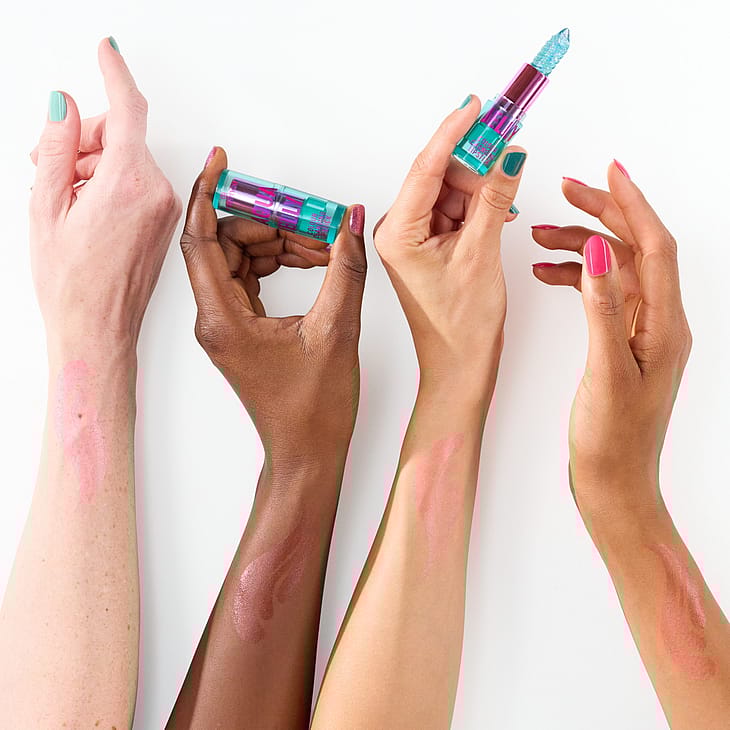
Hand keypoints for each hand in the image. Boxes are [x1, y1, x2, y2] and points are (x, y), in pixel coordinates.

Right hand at [29, 38, 181, 352]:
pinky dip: (112, 182)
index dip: (114, 73)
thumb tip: (64, 107)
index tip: (107, 50)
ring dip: (95, 163)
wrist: (99, 331)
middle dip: (84, 138)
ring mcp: (167, 209)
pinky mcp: (167, 223)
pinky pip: (139, 183)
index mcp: (128, 184)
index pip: (127, 110)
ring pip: (130, 159)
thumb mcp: (47, 208)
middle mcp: (158, 192)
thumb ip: (57, 149)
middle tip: (49, 163)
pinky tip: (87, 206)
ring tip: (64, 196)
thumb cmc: (71, 283)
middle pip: (123, 136)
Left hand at [180, 146, 366, 461]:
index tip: (222, 160)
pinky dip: (278, 263)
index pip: (202, 238)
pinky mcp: (240, 328)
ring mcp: (225, 324)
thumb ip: (345, 268)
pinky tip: (313, 261)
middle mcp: (214, 318)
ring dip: (279, 243)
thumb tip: (351, 220)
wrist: (306, 452)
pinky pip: (250, 278)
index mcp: (223, 318)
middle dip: (268, 222)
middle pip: (226, 243)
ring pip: (240, 259)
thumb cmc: (314, 409)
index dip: (210, 192)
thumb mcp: (337, 330)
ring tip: (323, 244)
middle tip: (311, 217)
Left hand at [374, 96, 524, 393]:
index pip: (426, 168)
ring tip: (506, 202)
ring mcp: (413, 239)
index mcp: (397, 234)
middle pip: (440, 176)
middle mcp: (399, 232)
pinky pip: (455, 212)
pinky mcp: (428, 246)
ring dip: (481, 190)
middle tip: (511, 150)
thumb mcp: (482, 254)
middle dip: (476, 166)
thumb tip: (509, 154)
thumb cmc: (461, 326)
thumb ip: (495, 199)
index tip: (477, 106)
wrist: (459, 367)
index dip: (454, 132)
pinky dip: (478, 208)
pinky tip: (498, 215)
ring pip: (451, 192)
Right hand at [531, 162, 691, 512]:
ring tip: (540, 238)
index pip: (653, 248)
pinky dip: (574, 279)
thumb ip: (602, 308)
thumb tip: (595, 251)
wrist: (614, 481)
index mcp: (665, 325)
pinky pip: (600, 295)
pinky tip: (547, 275)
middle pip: (634, 251)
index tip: (609, 172)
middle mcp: (660, 322)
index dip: (632, 206)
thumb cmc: (613, 438)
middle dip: (601, 216)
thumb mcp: (607, 370)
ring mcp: (641, 332)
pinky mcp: (622, 343)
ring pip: (612, 271)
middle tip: (566, 193)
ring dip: (579, 248)